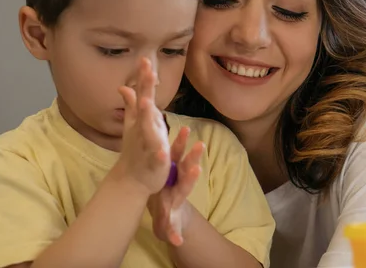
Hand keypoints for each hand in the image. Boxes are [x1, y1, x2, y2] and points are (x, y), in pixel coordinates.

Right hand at [114, 57, 171, 195]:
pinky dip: (159, 155)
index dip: (143, 78)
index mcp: (141, 120)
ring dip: (147, 117)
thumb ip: (133, 105)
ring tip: (147, 104)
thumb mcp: (136, 125)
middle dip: (145, 89)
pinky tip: (163, 151)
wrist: (132, 179)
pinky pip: (157, 158)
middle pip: (144, 106)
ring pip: (148, 130)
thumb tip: (124, 87)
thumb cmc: (136, 149)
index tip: (145, 59)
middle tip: (147, 71)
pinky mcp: (154, 163)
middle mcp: (142, 129)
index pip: (142, 95)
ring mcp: (147, 145)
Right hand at [148, 131, 204, 245]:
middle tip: (201, 145)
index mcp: (178, 193)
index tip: (197, 169)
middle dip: (192, 157)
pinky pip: (169, 149)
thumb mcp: (169, 226)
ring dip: (181, 143)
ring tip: (186, 129)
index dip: (190, 177)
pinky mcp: (166, 166)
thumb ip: (173, 232)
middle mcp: (177, 180)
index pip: (186, 184)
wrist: (164, 206)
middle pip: (186, 167)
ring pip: (178, 155)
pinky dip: (173, 139)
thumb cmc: (168, 213)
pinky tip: (168, 124)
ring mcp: (172, 171)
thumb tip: (178, 241)